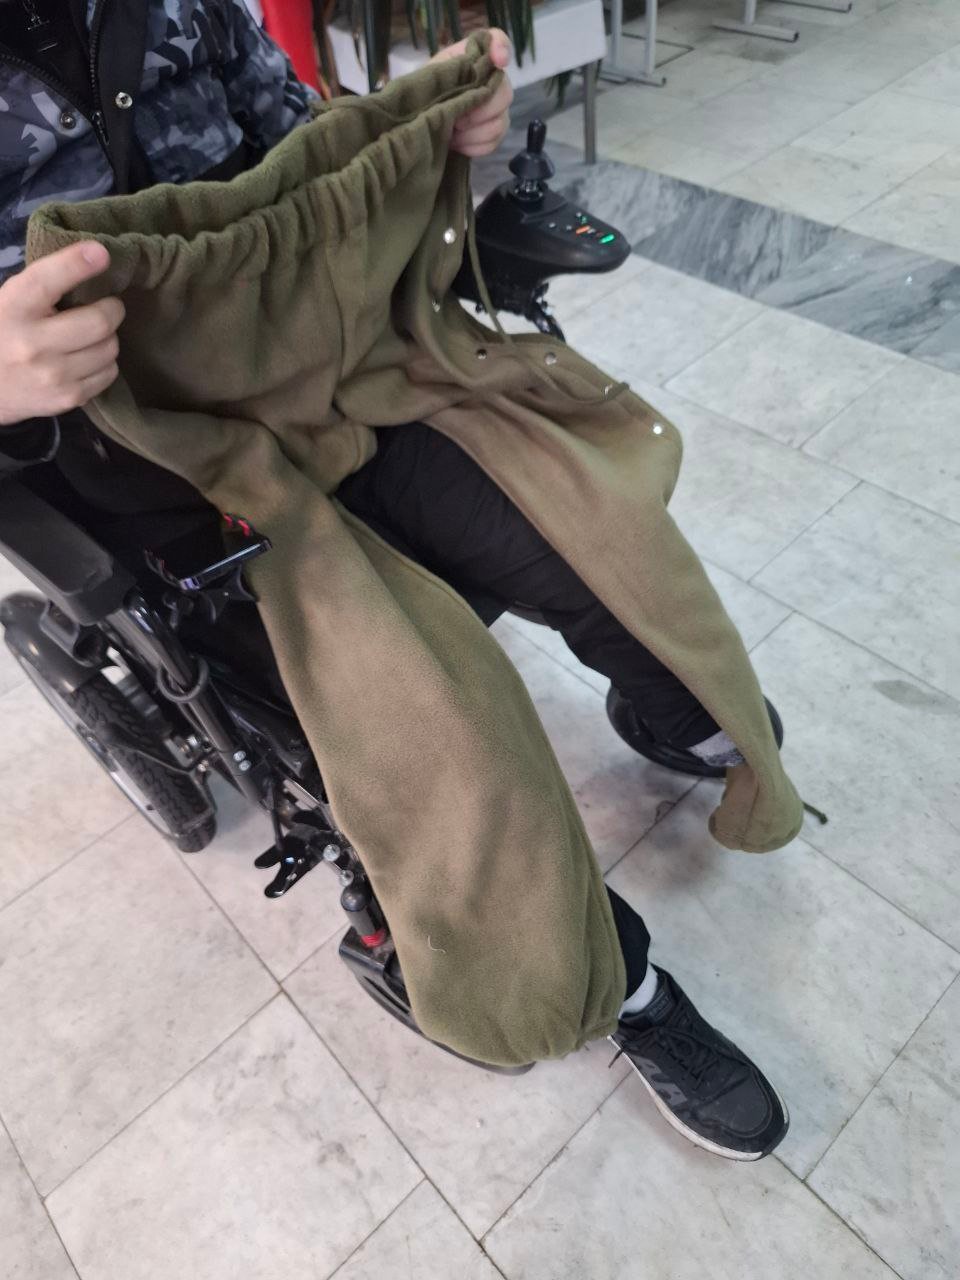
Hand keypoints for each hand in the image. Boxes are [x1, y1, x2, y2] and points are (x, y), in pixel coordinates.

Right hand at [0, 242, 123, 425]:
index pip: (47, 281)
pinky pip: (109, 373)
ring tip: (92, 335)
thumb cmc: (2, 334)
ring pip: (109, 348)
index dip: (77, 264)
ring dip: (108, 337)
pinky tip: (88, 358)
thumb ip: (43, 285)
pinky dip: (105, 362)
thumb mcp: (8, 301)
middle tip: (108, 307)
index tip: (101, 253)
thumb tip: (93, 258)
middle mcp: (32, 343)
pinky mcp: (68, 397)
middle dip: (112, 309)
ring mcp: (52, 375)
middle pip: (99, 322)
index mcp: (12, 309)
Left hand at [432, 29, 513, 157]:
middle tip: (455, 118)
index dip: (502, 48)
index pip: (497, 40)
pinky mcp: (495, 133)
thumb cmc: (423, 96)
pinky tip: (458, 142)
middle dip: (478, 111)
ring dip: (472, 132)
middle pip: (505, 92)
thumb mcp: (429, 76)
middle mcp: (491, 80)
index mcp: (472, 58)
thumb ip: (451, 68)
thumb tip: (470, 73)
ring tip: (452, 132)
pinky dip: (473, 146)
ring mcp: (497, 108)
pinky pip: (494, 142)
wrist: (418, 126)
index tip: (499, 61)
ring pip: (500, 122)